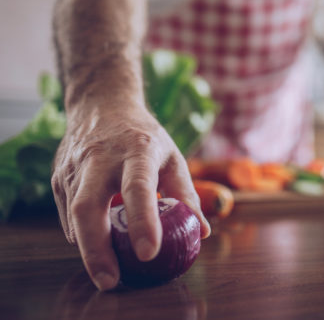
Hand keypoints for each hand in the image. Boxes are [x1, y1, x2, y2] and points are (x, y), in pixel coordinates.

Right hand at [51, 99, 210, 290]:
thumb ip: (186, 194)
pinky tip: (96, 246)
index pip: (138, 186)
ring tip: (107, 274)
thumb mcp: (172, 157)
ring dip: (88, 249)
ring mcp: (75, 167)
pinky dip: (82, 235)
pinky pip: (67, 214)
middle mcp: (101, 157)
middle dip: (97, 249)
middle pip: (88, 206)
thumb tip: (202, 232)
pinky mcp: (60, 177)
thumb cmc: (145, 136)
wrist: (103, 105)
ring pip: (73, 214)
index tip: (150, 252)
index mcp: (137, 150)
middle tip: (112, 280)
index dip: (143, 220)